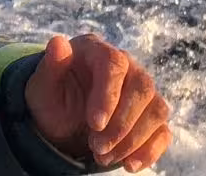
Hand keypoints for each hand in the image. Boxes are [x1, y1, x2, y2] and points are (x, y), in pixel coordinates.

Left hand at [24, 34, 170, 171]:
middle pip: (142, 87)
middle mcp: (127, 65)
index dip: (108, 95)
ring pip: (156, 110)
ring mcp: (142, 91)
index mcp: (97, 51)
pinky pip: (162, 132)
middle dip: (121, 124)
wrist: (62, 121)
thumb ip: (50, 67)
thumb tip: (57, 42)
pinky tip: (128, 164)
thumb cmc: (52, 98)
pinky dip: (149, 151)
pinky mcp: (151, 116)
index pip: (114, 63)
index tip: (95, 124)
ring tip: (104, 157)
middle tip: (96, 147)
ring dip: (132, 140)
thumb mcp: (43, 87)